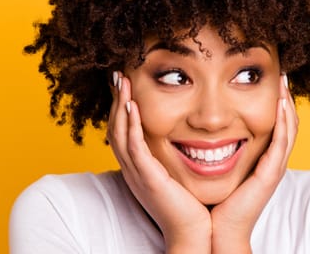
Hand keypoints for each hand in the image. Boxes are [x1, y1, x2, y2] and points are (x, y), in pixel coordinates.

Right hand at [107, 72, 211, 253]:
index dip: (121, 108)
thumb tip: (184, 138)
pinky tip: (133, 106)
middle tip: (117, 75)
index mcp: (140, 169)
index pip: (123, 132)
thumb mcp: (177, 176)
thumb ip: (173, 158)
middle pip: (115, 128)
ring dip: (120, 106)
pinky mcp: (148, 179)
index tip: (125, 85)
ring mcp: (138, 175)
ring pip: (120, 134)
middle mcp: (133, 170)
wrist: (194, 235)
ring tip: (122, 82)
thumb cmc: (191, 207)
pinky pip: (134, 148)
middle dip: (116, 100)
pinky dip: (131, 125)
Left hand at [210, 74, 298, 253]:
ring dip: (287, 102)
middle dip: (285, 97)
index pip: (275, 125)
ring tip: (283, 80)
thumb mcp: (217, 169)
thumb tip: (200, 129)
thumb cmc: (215, 202)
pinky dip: (283, 120)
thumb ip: (216, 150)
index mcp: (262, 160)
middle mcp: (272, 162)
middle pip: (287, 122)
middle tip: (281, 73)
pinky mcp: (271, 174)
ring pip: (290, 128)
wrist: (218, 232)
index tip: (268, 80)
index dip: (275, 103)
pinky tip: (280, 102)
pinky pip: (282, 141)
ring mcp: (274, 168)